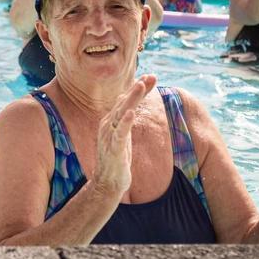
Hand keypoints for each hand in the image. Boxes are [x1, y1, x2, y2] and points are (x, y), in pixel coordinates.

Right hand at [91, 74, 156, 196]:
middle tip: (149, 76)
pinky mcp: (113, 148)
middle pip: (124, 102)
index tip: (151, 76)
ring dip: (131, 99)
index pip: (126, 100)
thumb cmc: (116, 158)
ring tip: (140, 86)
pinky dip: (125, 122)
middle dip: (137, 89)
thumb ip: (124, 118)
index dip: (138, 88)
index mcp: (111, 121)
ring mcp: (109, 136)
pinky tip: (131, 112)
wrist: (107, 182)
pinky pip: (120, 133)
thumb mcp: (121, 135)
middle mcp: (108, 125)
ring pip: (122, 113)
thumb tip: (127, 100)